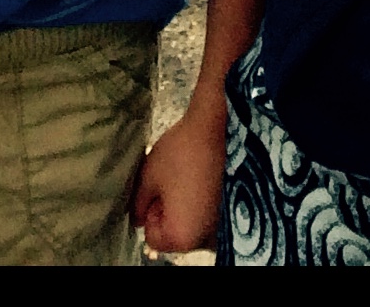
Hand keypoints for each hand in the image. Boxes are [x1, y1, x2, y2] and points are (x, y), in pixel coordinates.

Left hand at [133, 90, 226, 255]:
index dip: (150, 211)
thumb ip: (138, 205)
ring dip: (183, 207)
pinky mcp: (231, 213)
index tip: (160, 189)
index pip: (152, 237)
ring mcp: (220, 228)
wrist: (215, 127)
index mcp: (182, 237)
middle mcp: (206, 240)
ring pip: (189, 225)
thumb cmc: (180, 153)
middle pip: (173, 234)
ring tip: (186, 179)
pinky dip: (199, 203)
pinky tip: (199, 181)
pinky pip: (205, 216)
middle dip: (167, 211)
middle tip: (173, 182)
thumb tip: (138, 220)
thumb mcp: (147, 178)